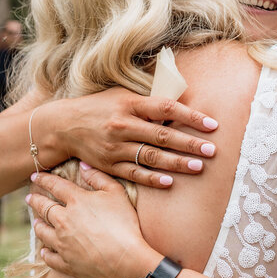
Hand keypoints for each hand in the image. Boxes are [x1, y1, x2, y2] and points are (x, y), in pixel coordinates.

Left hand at [27, 166, 159, 277]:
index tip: (35, 176)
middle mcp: (63, 220)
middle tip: (29, 198)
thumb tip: (83, 165)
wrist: (123, 259)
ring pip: (42, 232)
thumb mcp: (116, 193)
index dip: (44, 179)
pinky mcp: (65, 262)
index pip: (55, 186)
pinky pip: (49, 257)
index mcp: (76, 201)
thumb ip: (98, 177)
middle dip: (35, 201)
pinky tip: (44, 251)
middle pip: (44, 208)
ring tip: (35, 222)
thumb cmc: (123, 223)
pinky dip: (45, 253)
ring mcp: (62, 243)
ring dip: (38, 225)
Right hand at [50, 88, 219, 188]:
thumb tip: (183, 101)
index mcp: (130, 104)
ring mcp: (115, 147)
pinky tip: (170, 183)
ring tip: (198, 167)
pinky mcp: (109, 165)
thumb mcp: (123, 95)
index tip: (212, 124)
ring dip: (176, 163)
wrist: (64, 125)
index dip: (191, 116)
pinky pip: (134, 174)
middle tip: (211, 150)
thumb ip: (150, 100)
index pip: (166, 108)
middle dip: (189, 144)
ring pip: (151, 157)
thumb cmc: (101, 106)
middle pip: (162, 135)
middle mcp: (123, 125)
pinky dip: (152, 179)